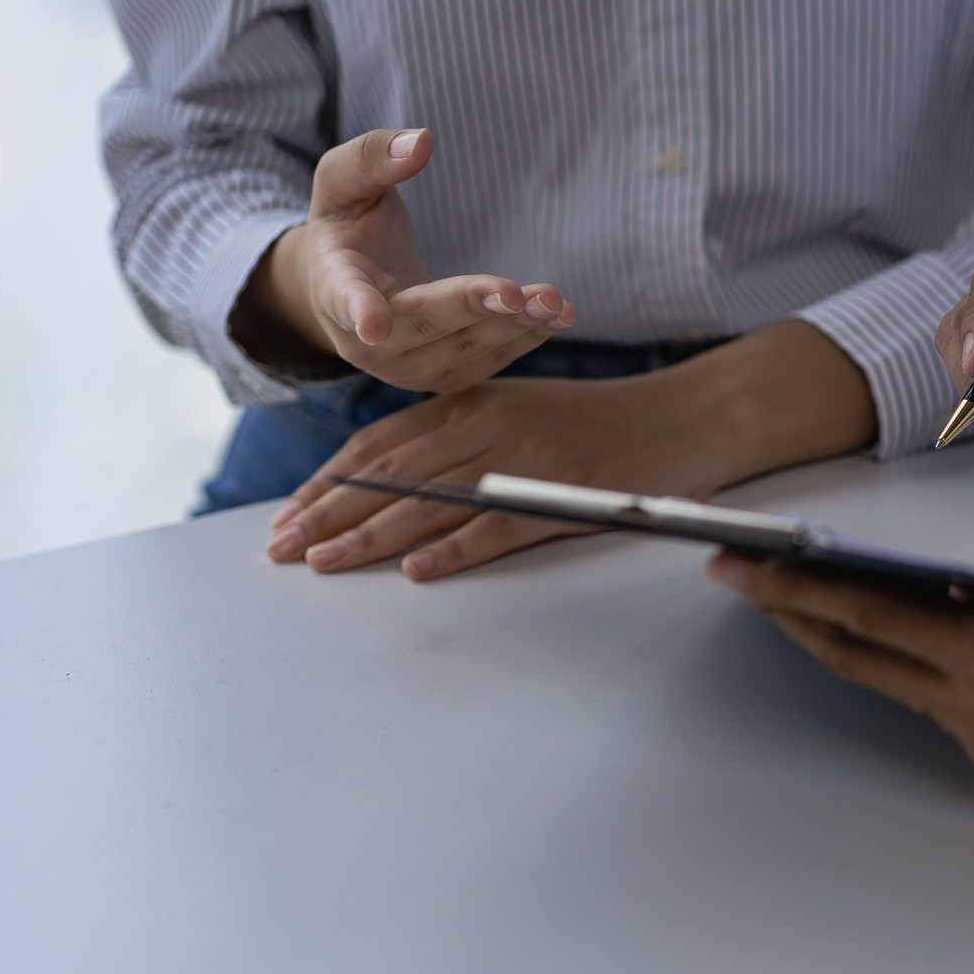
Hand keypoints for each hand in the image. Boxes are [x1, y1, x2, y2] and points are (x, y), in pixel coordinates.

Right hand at [232, 127, 577, 393]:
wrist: (354, 289)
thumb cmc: (348, 226)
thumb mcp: (343, 182)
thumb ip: (372, 158)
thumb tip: (422, 141)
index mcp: (334, 287)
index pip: (346, 298)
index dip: (361, 311)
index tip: (373, 326)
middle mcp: (367, 342)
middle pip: (424, 324)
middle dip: (470, 308)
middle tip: (513, 292)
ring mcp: (408, 368)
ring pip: (465, 350)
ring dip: (513, 326)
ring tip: (553, 300)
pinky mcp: (447, 377)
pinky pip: (491, 360)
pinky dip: (527, 338)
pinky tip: (560, 315)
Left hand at [266, 320, 879, 578]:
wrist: (692, 415)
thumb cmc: (610, 424)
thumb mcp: (524, 411)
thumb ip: (466, 437)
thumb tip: (405, 481)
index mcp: (474, 402)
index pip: (381, 444)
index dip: (328, 482)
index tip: (288, 516)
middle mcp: (490, 424)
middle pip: (391, 473)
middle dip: (328, 513)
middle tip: (281, 550)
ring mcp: (526, 459)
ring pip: (431, 499)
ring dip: (371, 535)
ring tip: (324, 565)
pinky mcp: (565, 493)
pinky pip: (501, 524)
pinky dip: (458, 548)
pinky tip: (418, 571)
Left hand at [707, 507, 973, 855]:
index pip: (870, 617)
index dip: (796, 586)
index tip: (741, 563)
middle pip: (860, 658)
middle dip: (791, 613)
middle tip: (738, 577)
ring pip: (895, 681)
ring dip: (843, 638)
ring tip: (800, 597)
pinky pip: (940, 697)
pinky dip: (903, 659)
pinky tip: (898, 628)